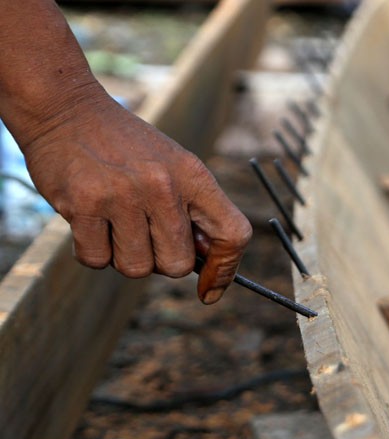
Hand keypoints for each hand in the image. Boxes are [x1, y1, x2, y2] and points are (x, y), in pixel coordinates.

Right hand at [20, 90, 251, 303]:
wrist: (67, 110)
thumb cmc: (127, 148)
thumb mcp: (175, 166)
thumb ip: (194, 212)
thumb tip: (209, 265)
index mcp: (195, 176)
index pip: (233, 234)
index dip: (226, 270)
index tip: (210, 290)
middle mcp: (163, 186)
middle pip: (177, 265)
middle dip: (161, 260)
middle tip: (144, 232)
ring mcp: (123, 196)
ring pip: (137, 269)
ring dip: (124, 257)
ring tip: (116, 222)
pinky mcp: (84, 205)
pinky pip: (97, 261)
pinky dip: (93, 251)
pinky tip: (91, 221)